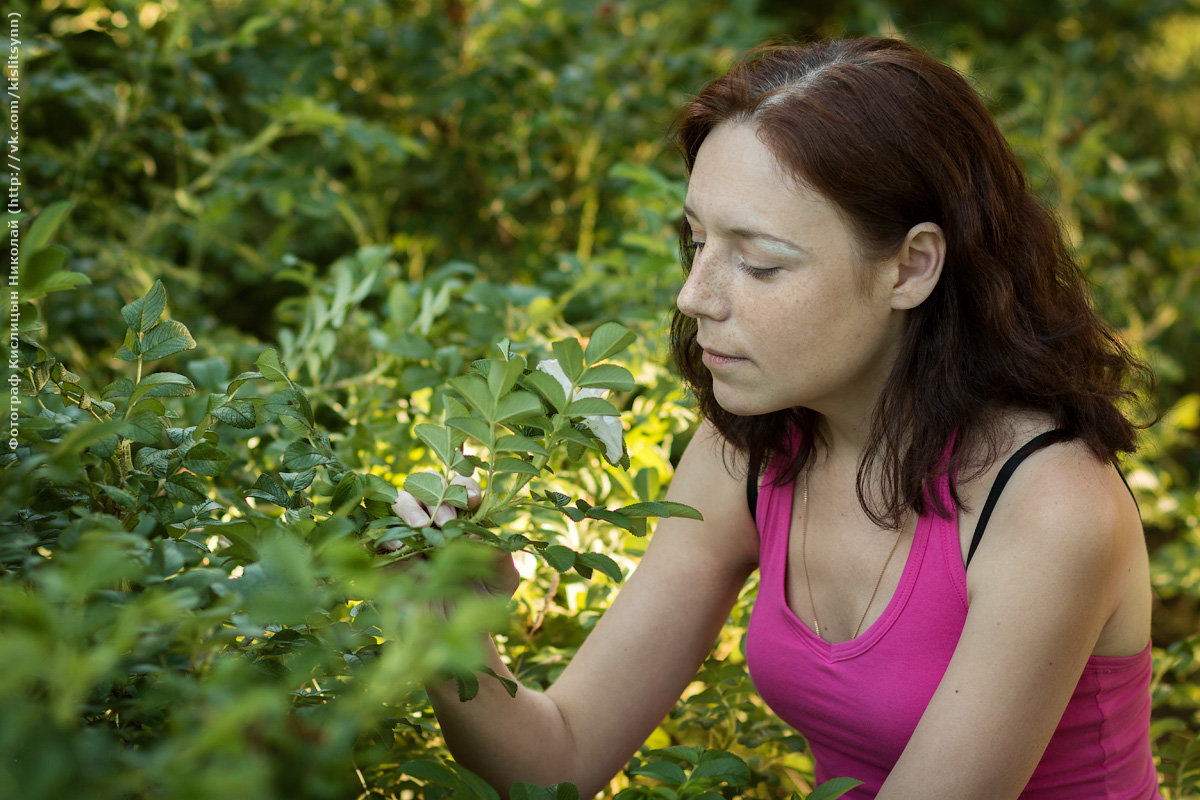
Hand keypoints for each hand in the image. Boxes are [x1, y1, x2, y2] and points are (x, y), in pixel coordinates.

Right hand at [387, 472, 519, 599]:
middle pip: (426, 485)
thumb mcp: (503, 580)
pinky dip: (387, 534)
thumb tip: (482, 532)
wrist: (456, 636)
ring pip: (398, 500)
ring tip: (424, 526)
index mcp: (463, 520)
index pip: (459, 487)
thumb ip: (501, 555)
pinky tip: (401, 548)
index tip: (473, 501)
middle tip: (449, 521)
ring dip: (410, 507)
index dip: (464, 486)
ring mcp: (409, 538)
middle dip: (438, 495)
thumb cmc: (482, 603)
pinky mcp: (388, 558)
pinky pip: (377, 535)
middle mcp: (435, 522)